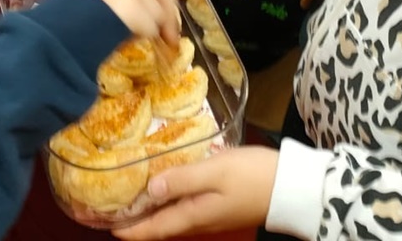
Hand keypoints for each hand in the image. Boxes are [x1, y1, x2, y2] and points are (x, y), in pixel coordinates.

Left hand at [112, 147, 278, 239]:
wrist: (293, 187)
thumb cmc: (253, 176)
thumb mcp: (216, 172)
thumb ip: (182, 180)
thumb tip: (149, 190)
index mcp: (195, 215)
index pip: (156, 228)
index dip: (132, 230)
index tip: (109, 228)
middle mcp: (200, 220)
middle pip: (163, 225)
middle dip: (138, 222)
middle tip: (113, 212)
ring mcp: (213, 214)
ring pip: (175, 217)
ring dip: (154, 212)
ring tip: (134, 199)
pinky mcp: (223, 204)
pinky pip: (188, 207)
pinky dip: (171, 201)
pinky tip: (168, 186)